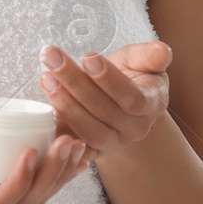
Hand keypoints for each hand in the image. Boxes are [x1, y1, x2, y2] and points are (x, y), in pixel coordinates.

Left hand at [38, 40, 171, 160]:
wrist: (122, 100)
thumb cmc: (133, 74)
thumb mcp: (142, 59)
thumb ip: (151, 55)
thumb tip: (162, 50)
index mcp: (152, 106)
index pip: (131, 98)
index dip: (109, 79)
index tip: (87, 56)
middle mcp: (135, 130)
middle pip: (104, 111)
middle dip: (75, 83)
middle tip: (52, 58)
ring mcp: (113, 144)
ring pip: (88, 130)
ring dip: (64, 104)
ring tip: (45, 77)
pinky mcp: (92, 153)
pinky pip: (74, 150)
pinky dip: (58, 135)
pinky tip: (40, 115)